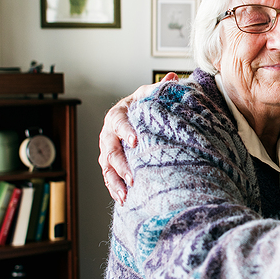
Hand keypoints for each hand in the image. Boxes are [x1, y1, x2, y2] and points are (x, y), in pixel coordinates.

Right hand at [98, 73, 177, 203]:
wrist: (135, 115)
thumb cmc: (144, 106)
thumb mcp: (151, 94)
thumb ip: (160, 89)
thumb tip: (172, 78)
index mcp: (118, 114)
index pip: (119, 122)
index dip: (125, 131)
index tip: (135, 141)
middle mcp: (108, 133)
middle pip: (110, 150)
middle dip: (121, 164)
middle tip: (133, 176)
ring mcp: (107, 150)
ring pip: (107, 167)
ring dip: (115, 182)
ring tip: (126, 194)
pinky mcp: (110, 164)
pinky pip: (109, 178)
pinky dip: (115, 189)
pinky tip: (123, 200)